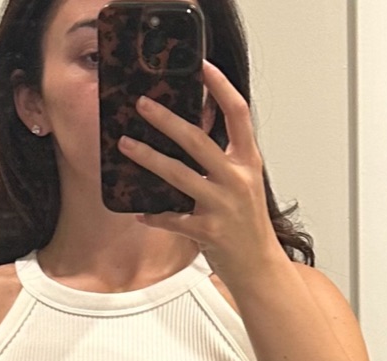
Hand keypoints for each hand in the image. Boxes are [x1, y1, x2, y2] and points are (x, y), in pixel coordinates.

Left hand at [117, 59, 283, 288]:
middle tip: (142, 105)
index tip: (202, 67)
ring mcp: (223, 206)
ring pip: (179, 176)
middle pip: (198, 141)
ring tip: (126, 145)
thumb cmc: (248, 226)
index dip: (220, 87)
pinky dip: (155, 216)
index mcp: (248, 162)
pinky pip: (174, 219)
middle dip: (166, 121)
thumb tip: (192, 135)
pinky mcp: (209, 231)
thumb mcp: (243, 185)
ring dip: (149, 159)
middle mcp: (237, 179)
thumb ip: (224, 160)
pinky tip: (139, 212)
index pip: (238, 114)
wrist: (260, 267)